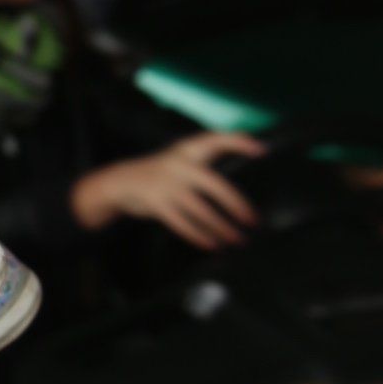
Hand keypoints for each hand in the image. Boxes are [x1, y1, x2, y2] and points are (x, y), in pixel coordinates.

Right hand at [73, 132, 262, 248]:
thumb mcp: (179, 159)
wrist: (120, 181)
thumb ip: (204, 163)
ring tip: (236, 239)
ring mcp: (166, 184)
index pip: (216, 139)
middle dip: (236, 204)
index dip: (239, 142)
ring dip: (221, 227)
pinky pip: (182, 223)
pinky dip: (198, 235)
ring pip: (200, 210)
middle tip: (252, 220)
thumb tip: (238, 182)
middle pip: (215, 184)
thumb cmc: (160, 172)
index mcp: (187, 150)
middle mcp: (178, 165)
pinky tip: (212, 244)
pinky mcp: (156, 203)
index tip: (262, 150)